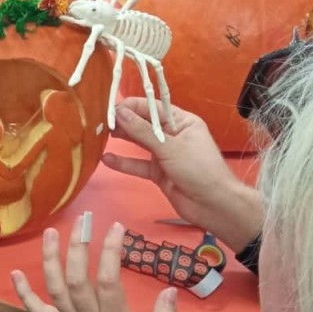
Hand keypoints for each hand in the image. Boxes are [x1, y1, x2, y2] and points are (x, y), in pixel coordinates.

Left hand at [12, 218, 175, 311]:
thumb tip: (169, 291)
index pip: (109, 280)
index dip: (110, 251)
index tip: (115, 228)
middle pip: (79, 277)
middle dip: (79, 245)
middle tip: (84, 219)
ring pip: (57, 288)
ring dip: (51, 259)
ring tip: (50, 232)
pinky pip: (38, 311)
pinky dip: (24, 293)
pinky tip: (15, 274)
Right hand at [102, 98, 263, 252]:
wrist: (213, 205)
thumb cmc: (198, 169)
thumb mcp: (170, 147)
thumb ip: (142, 131)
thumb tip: (119, 112)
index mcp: (182, 121)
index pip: (153, 107)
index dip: (131, 106)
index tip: (109, 107)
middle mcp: (172, 134)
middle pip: (144, 124)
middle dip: (123, 122)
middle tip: (99, 121)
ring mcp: (165, 154)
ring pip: (139, 143)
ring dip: (122, 139)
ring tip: (99, 135)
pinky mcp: (159, 173)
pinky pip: (138, 164)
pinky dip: (124, 162)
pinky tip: (106, 159)